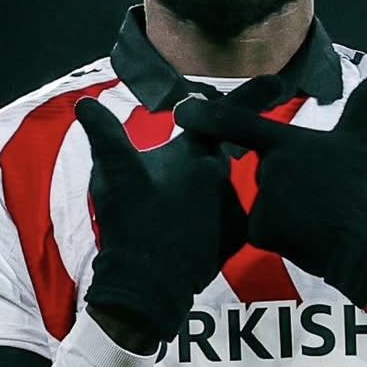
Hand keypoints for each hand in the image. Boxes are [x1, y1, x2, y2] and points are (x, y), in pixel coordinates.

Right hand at [74, 97, 246, 346]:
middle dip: (201, 160)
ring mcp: (232, 207)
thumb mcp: (111, 174)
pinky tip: (181, 236)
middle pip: (215, 156)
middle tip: (174, 181)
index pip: (225, 115)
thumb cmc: (130, 222)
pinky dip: (206, 222)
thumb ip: (104, 134)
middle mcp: (222, 176)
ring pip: (216, 190)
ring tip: (164, 219)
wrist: (148, 285)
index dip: (255, 94)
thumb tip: (85, 104)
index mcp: (194, 153)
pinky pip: (223, 220)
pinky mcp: (236, 237)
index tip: (281, 81)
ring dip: (198, 196)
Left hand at [173, 63, 366, 308]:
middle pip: (265, 172)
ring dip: (287, 211)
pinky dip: (282, 235)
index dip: (208, 117)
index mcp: (287, 143)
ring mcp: (264, 200)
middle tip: (325, 198)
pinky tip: (306, 238)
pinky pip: (261, 231)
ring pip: (264, 202)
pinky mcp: (261, 231)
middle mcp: (270, 167)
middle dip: (289, 186)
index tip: (181, 111)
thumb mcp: (362, 140)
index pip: (240, 125)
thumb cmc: (365, 190)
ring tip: (319, 218)